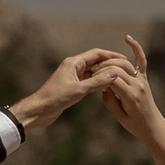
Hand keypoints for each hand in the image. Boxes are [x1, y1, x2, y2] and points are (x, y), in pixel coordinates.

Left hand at [11, 49, 136, 130]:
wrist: (39, 110)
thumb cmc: (55, 98)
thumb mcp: (79, 90)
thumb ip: (97, 81)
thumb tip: (114, 73)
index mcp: (73, 62)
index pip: (96, 54)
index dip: (111, 55)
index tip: (124, 59)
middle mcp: (73, 66)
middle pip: (95, 61)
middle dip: (109, 63)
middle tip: (125, 67)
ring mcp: (72, 76)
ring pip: (92, 71)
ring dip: (104, 73)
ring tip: (119, 76)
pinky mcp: (72, 85)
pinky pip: (88, 80)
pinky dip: (98, 81)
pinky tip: (107, 86)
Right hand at [98, 36, 164, 164]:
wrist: (152, 125)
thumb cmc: (134, 123)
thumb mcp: (118, 115)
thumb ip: (109, 99)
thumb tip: (103, 84)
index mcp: (130, 96)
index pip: (112, 79)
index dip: (100, 77)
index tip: (92, 79)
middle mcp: (137, 85)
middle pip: (117, 68)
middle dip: (102, 68)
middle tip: (93, 73)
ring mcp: (142, 80)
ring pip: (124, 63)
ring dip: (110, 61)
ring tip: (100, 66)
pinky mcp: (143, 78)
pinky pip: (141, 60)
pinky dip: (136, 48)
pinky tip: (127, 38)